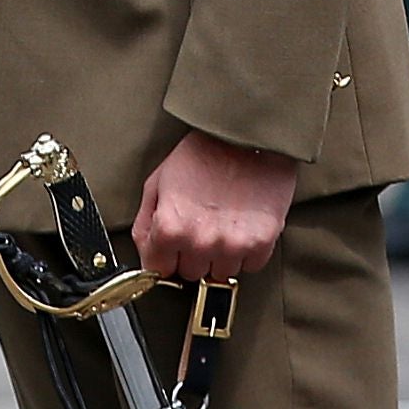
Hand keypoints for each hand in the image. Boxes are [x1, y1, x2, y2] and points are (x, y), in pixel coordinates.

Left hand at [130, 130, 294, 283]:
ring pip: (221, 273)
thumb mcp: (159, 180)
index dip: (164, 255)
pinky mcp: (262, 242)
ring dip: (221, 254)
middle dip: (192, 253)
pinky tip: (243, 224)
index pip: (159, 271)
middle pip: (191, 273)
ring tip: (223, 220)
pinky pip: (251, 265)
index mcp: (170, 227)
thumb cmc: (203, 152)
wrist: (249, 134)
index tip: (173, 245)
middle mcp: (200, 242)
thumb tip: (146, 254)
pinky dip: (247, 251)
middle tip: (201, 223)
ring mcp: (233, 245)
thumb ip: (145, 223)